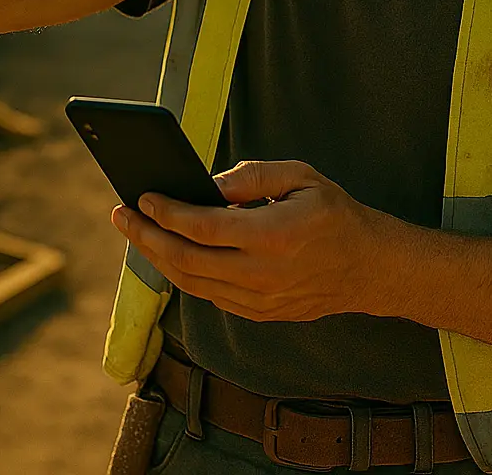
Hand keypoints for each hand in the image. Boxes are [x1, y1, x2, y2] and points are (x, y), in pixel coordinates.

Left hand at [110, 160, 390, 321]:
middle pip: (184, 260)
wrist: (370, 268)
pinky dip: (184, 274)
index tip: (143, 197)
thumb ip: (254, 176)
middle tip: (121, 215)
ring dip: (158, 258)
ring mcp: (258, 300)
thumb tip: (208, 183)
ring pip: (191, 283)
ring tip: (138, 233)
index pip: (201, 227)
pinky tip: (171, 254)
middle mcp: (261, 274)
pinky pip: (209, 295)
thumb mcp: (303, 178)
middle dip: (145, 236)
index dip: (166, 212)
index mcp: (272, 235)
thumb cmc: (336, 216)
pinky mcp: (258, 314)